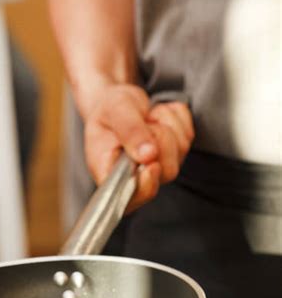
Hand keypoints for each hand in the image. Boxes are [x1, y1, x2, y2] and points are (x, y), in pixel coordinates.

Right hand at [83, 85, 193, 212]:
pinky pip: (188, 135)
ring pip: (180, 151)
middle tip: (143, 122)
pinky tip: (158, 116)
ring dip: (167, 124)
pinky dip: (176, 119)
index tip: (151, 163)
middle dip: (160, 137)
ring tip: (147, 118)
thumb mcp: (113, 111)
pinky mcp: (175, 154)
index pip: (130, 198)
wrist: (117, 100)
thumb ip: (130, 132)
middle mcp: (135, 177)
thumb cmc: (109, 109)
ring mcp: (158, 168)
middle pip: (166, 171)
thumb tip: (148, 156)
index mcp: (110, 174)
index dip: (146, 184)